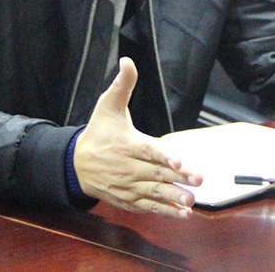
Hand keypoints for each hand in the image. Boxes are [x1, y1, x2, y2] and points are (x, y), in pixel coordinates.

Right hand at [73, 57, 201, 217]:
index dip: (163, 156)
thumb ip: (123, 84)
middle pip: (155, 173)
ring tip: (191, 201)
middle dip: (178, 178)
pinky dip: (164, 211)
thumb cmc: (98, 132)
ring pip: (153, 193)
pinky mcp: (127, 199)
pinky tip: (183, 214)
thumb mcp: (108, 105)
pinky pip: (147, 207)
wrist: (76, 164)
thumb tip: (128, 60)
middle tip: (199, 180)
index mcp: (126, 143)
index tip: (179, 160)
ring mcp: (127, 185)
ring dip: (173, 198)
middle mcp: (127, 167)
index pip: (147, 150)